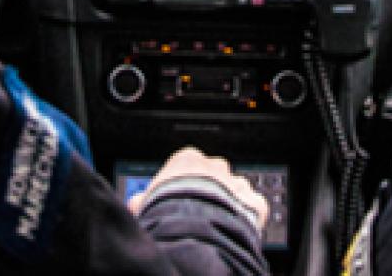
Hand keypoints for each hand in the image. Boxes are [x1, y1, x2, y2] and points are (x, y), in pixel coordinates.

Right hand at [128, 146, 268, 231]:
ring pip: (236, 189)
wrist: (192, 231)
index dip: (186, 182)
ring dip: (230, 203)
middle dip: (210, 190)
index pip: (188, 164)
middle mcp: (214, 166)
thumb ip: (143, 199)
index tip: (181, 197)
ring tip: (218, 223)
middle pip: (215, 174)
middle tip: (200, 211)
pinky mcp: (253, 202)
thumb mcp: (144, 204)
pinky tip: (237, 227)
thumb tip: (136, 203)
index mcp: (187, 160)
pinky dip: (249, 216)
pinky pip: (255, 206)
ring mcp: (236, 183)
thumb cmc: (164, 214)